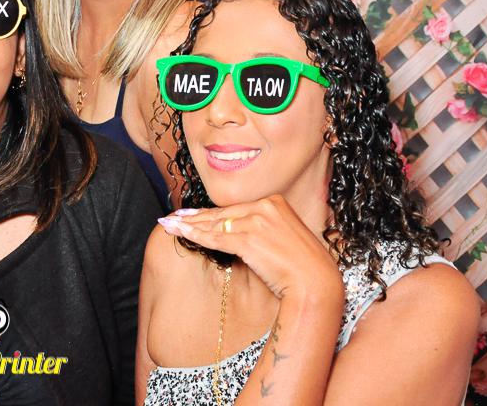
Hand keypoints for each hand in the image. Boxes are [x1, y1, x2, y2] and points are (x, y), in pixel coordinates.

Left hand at [158, 195, 343, 301]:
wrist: (316, 283)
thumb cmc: (303, 267)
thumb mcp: (285, 238)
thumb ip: (264, 229)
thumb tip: (239, 233)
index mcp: (275, 202)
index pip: (235, 209)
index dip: (210, 213)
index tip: (191, 213)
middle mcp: (266, 207)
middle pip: (222, 214)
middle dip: (194, 217)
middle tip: (173, 217)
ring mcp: (257, 222)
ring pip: (215, 224)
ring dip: (189, 226)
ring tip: (169, 225)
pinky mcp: (249, 239)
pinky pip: (216, 237)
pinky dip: (196, 236)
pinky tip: (180, 233)